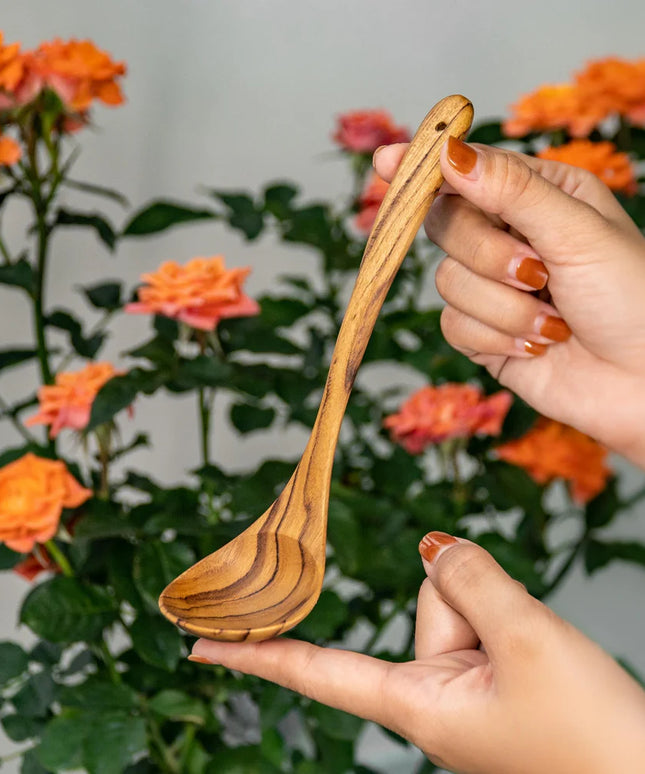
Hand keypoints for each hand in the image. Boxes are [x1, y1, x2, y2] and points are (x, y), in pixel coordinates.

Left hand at [191, 535, 644, 773]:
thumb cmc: (591, 741)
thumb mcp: (529, 641)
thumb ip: (471, 580)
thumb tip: (434, 547)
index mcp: (417, 705)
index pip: (317, 670)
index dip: (256, 655)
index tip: (200, 646)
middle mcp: (432, 696)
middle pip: (427, 602)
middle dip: (471, 600)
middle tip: (522, 643)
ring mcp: (464, 687)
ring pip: (461, 603)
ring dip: (501, 610)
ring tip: (542, 655)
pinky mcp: (491, 677)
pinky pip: (487, 617)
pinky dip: (511, 617)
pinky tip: (541, 651)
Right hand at [374, 139, 644, 467]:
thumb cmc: (635, 300)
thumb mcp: (578, 231)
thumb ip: (512, 190)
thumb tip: (449, 154)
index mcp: (540, 197)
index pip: (469, 171)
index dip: (426, 168)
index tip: (385, 161)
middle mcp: (511, 238)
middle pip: (446, 226)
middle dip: (489, 255)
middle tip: (537, 272)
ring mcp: (494, 289)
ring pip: (447, 282)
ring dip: (504, 308)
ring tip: (552, 322)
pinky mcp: (484, 335)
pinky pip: (452, 326)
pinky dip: (496, 339)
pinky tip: (537, 346)